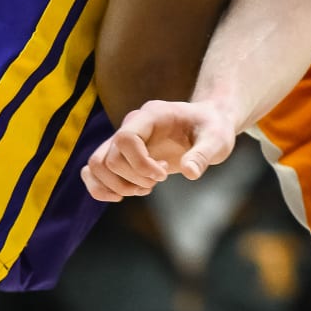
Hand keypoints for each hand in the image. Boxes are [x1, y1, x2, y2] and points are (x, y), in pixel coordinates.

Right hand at [79, 99, 237, 201]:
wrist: (208, 124)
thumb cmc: (213, 128)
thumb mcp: (218, 140)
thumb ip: (204, 154)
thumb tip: (189, 172)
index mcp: (152, 114)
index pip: (125, 139)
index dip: (139, 164)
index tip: (163, 176)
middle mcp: (132, 124)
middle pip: (109, 157)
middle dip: (133, 179)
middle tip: (158, 181)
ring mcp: (123, 138)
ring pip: (95, 165)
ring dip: (117, 186)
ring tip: (145, 188)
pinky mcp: (121, 153)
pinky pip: (93, 171)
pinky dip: (101, 188)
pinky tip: (124, 195)